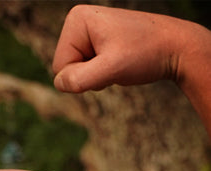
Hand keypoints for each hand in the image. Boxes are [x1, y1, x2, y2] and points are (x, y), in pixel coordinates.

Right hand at [52, 6, 183, 92]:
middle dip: (89, 74)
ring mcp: (88, 32)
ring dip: (97, 75)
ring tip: (120, 62)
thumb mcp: (110, 69)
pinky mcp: (97, 42)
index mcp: (77, 20)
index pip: (60, 65)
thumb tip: (59, 84)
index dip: (83, 74)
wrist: (178, 48)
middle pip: (65, 67)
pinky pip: (85, 69)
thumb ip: (79, 79)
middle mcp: (79, 22)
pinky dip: (102, 73)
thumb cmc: (147, 53)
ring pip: (75, 71)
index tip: (110, 62)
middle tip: (115, 64)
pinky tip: (121, 62)